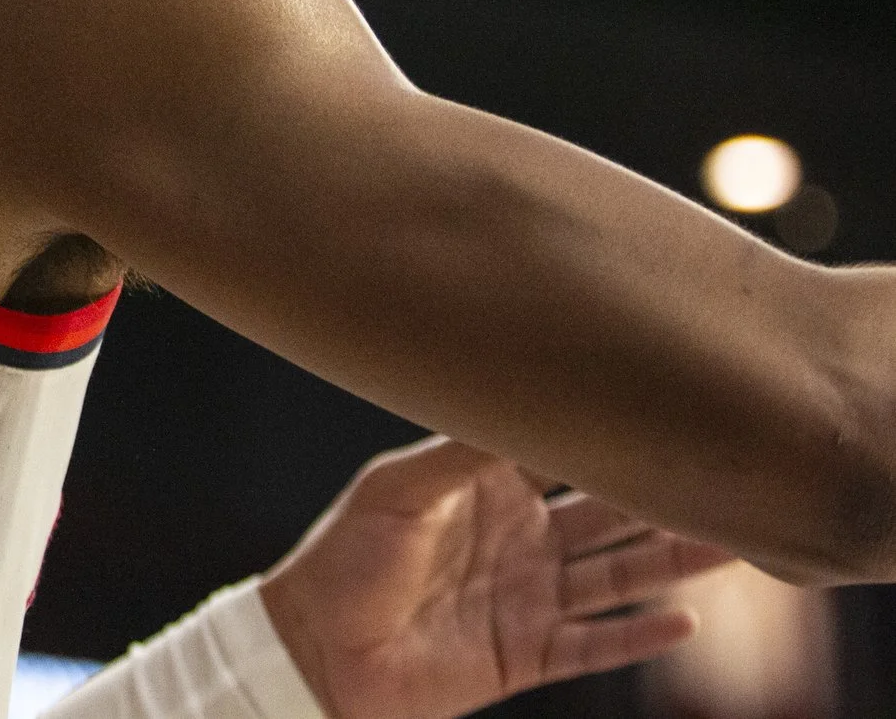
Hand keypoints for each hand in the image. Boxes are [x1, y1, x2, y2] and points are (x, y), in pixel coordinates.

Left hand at [255, 435, 733, 718]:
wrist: (315, 649)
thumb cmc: (343, 559)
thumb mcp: (399, 489)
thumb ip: (462, 451)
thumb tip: (521, 399)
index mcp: (486, 489)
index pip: (565, 454)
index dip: (611, 434)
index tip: (666, 404)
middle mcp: (519, 538)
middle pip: (611, 513)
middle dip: (665, 497)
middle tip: (727, 473)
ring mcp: (529, 597)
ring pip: (621, 576)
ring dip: (675, 563)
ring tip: (737, 544)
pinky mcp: (528, 655)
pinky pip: (598, 645)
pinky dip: (641, 635)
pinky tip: (684, 620)